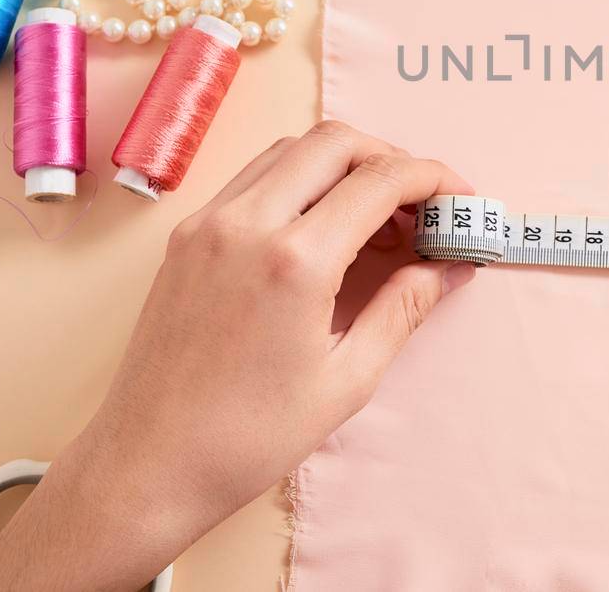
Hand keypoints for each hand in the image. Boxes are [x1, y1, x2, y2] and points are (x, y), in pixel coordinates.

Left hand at [0, 122, 476, 591]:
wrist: (148, 465)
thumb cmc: (248, 438)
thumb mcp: (347, 380)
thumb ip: (404, 309)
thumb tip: (450, 267)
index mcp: (294, 261)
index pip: (380, 181)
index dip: (433, 179)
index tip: (460, 198)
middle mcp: (247, 224)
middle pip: (336, 142)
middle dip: (392, 158)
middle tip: (423, 201)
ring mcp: (209, 223)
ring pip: (291, 148)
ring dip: (344, 162)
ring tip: (377, 213)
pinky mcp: (186, 235)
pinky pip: (254, 177)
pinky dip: (300, 178)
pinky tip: (322, 224)